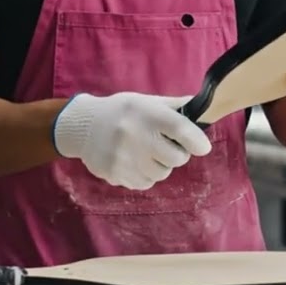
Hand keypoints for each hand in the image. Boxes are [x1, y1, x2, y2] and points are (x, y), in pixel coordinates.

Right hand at [51, 92, 210, 189]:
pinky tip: (134, 161)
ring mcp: (124, 158)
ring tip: (146, 152)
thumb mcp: (146, 101)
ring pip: (162, 173)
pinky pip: (145, 183)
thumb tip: (204, 110)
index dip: (196, 140)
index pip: (180, 129)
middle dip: (177, 154)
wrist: (82, 126)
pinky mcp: (115, 174)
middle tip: (167, 146)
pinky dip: (146, 175)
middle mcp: (136, 136)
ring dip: (160, 165)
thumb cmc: (122, 111)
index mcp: (147, 114)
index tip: (203, 147)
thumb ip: (174, 107)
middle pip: (176, 158)